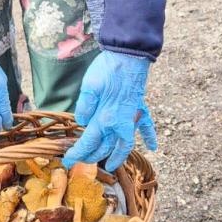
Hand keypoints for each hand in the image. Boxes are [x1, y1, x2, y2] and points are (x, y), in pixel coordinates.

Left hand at [62, 51, 156, 171]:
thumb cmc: (108, 69)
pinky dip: (149, 136)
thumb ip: (85, 107)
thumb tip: (83, 122)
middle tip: (82, 162)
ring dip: (118, 155)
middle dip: (93, 157)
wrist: (130, 56)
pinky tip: (153, 146)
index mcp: (105, 118)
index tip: (68, 161)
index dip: (77, 153)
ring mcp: (131, 116)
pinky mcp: (140, 107)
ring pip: (125, 143)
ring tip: (112, 165)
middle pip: (106, 147)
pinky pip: (146, 125)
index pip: (89, 142)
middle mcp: (120, 122)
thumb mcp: (89, 86)